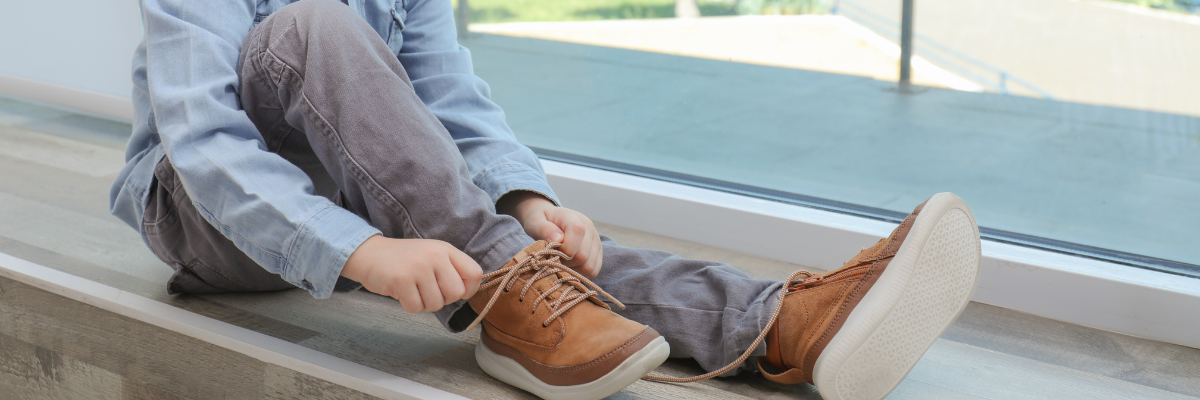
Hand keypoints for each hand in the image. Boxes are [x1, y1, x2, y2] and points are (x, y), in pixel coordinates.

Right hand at [341, 235, 481, 312]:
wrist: (369, 254)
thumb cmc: (404, 260)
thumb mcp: (432, 255)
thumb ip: (452, 269)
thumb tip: (468, 292)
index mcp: (445, 249)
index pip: (475, 273)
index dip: (468, 289)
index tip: (454, 291)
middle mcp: (434, 255)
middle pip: (456, 293)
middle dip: (443, 299)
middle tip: (428, 290)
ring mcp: (418, 267)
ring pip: (436, 304)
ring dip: (424, 303)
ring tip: (413, 289)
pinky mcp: (401, 280)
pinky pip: (416, 307)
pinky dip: (409, 306)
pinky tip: (402, 292)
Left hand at [498, 192, 602, 277]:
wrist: (549, 220)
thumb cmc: (541, 222)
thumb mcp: (535, 222)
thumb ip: (544, 229)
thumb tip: (558, 239)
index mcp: (574, 218)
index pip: (578, 231)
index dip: (565, 247)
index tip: (552, 251)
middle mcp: (590, 229)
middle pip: (583, 255)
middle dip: (565, 261)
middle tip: (554, 257)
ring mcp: (596, 242)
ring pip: (589, 267)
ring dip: (573, 269)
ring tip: (562, 261)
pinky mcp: (598, 254)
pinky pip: (593, 271)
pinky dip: (580, 273)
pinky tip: (569, 266)